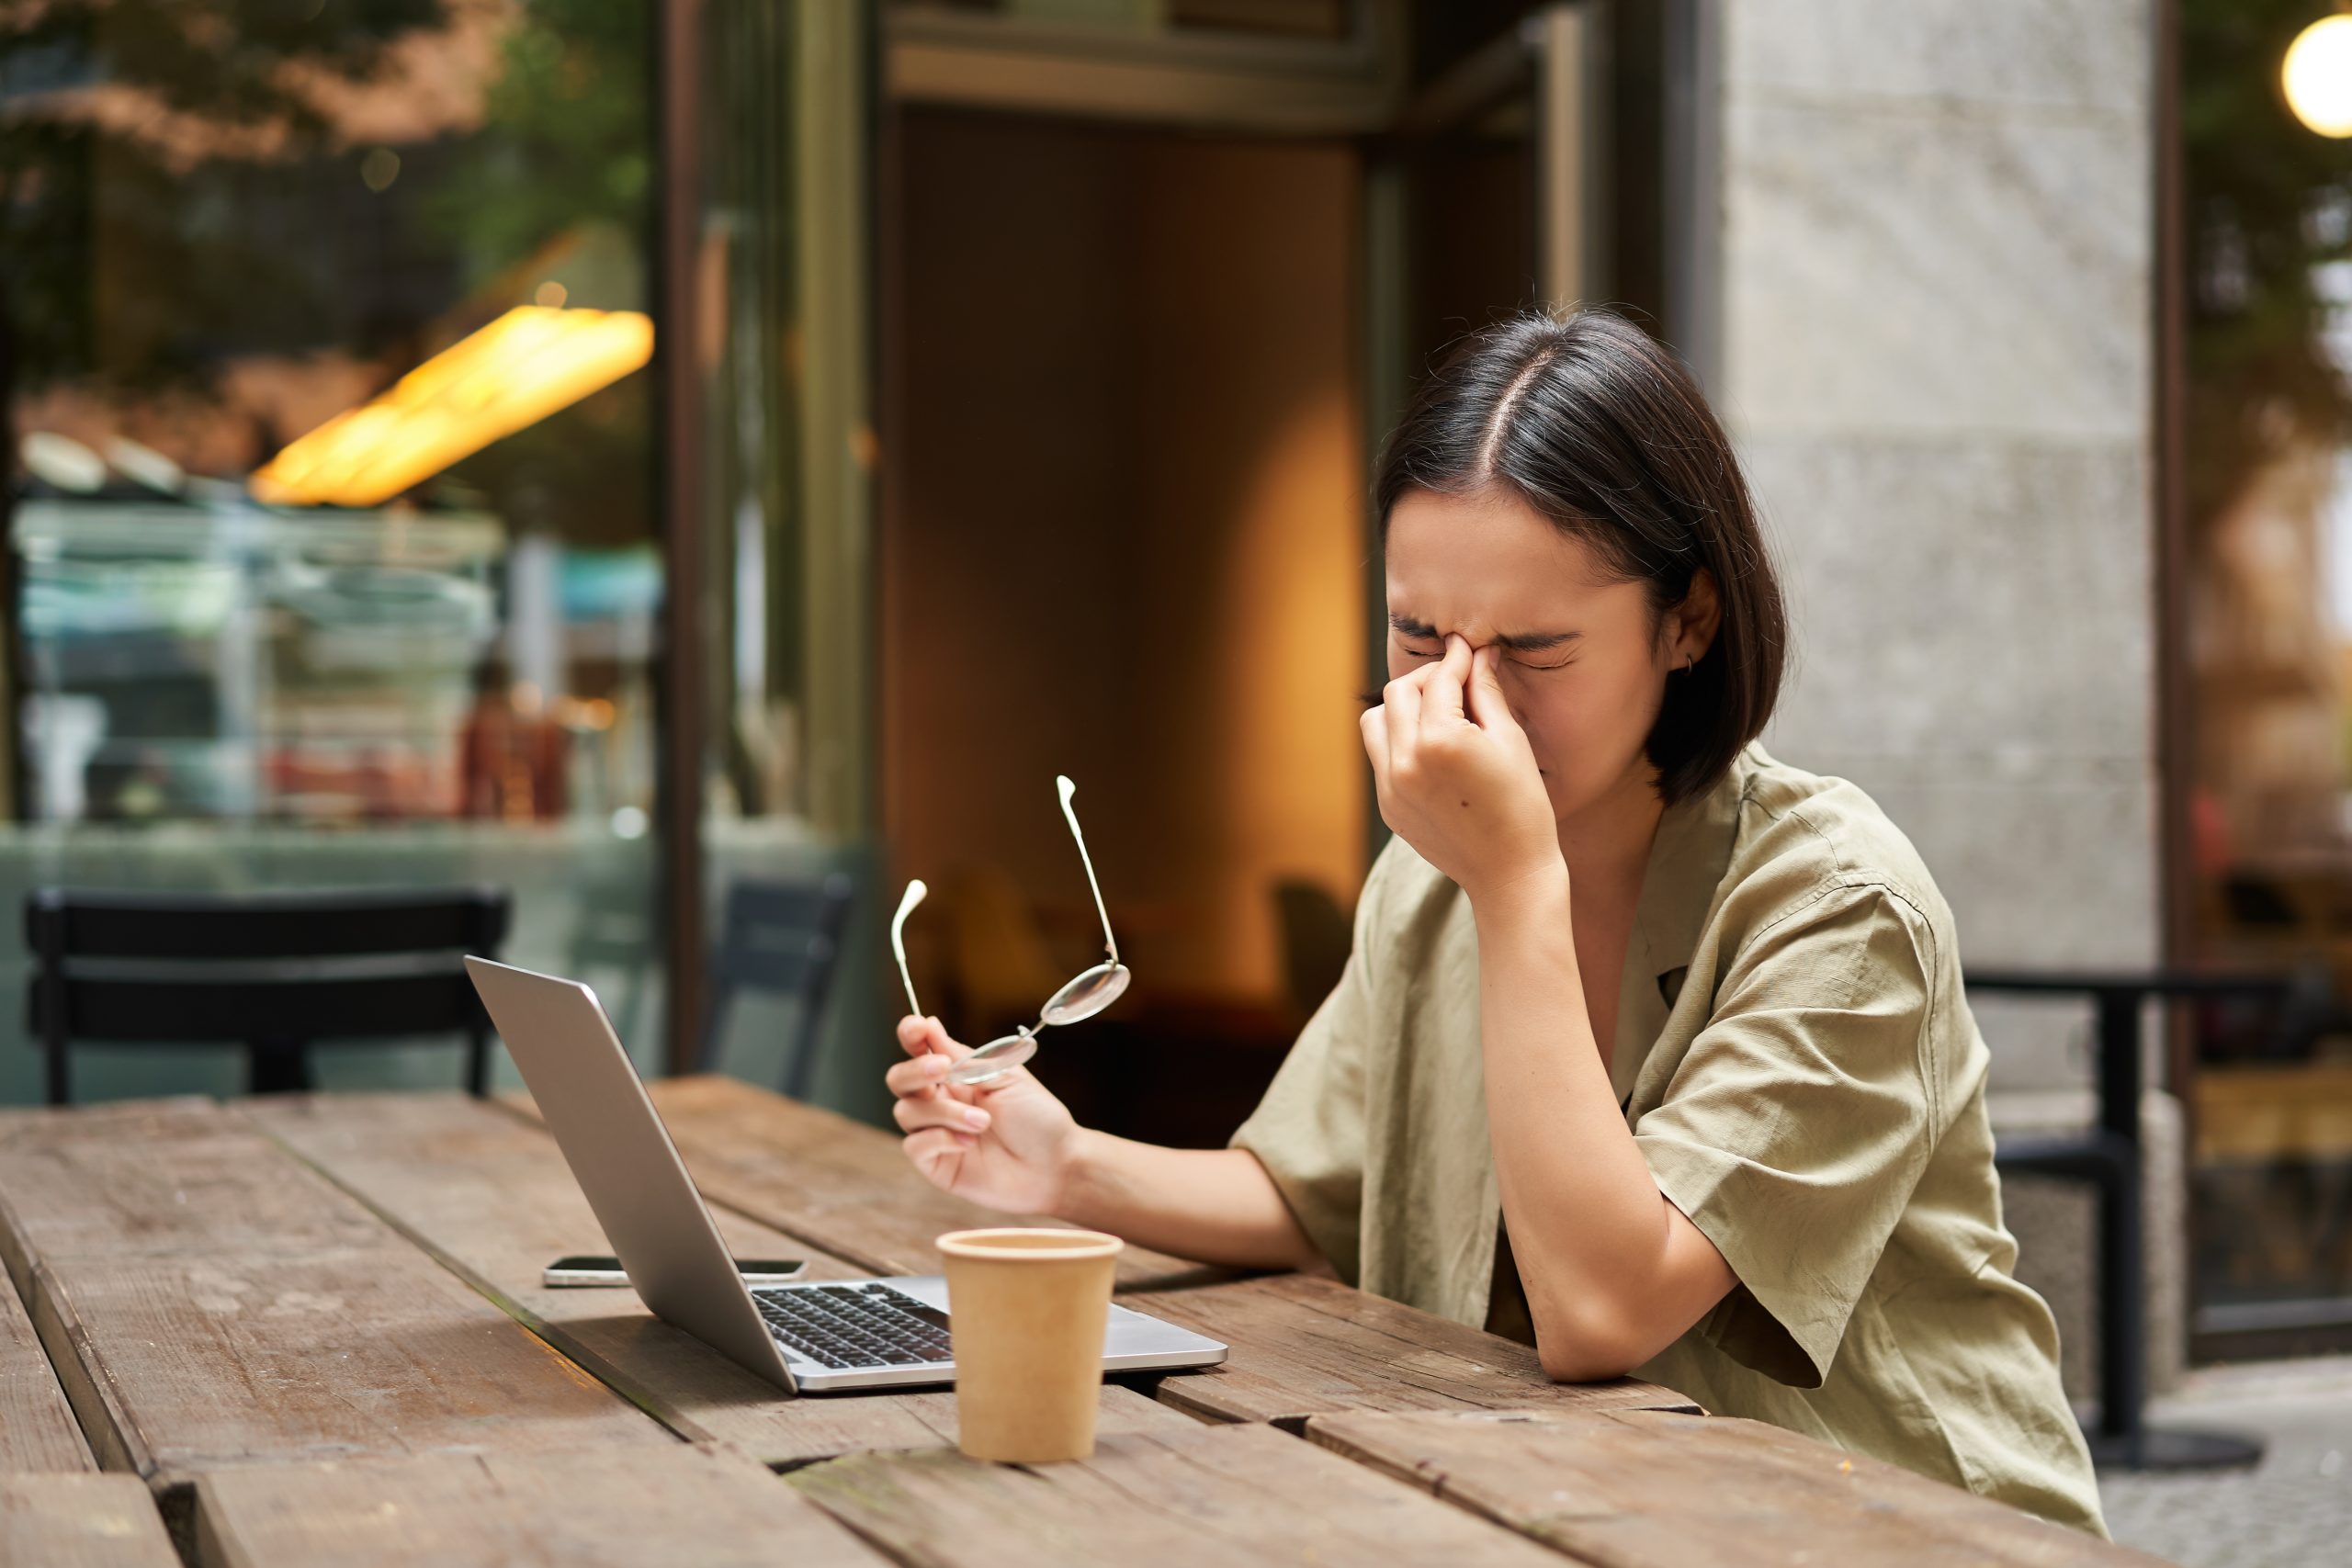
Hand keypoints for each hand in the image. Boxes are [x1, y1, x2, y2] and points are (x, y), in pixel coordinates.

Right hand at [886, 1014, 1081, 1213]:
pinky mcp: (936, 1164)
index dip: (910, 1035)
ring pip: (906, 1112)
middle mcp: (941, 1101)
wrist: (1056, 1164)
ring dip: (945, 1112)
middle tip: (943, 1070)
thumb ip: (963, 1058)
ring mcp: (935, 1132)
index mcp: (956, 1075)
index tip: (917, 1029)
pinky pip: (914, 1146)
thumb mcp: (1004, 1077)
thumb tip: (929, 1025)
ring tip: (982, 1122)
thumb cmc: (1037, 1119)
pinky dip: (940, 1139)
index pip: (919, 1049)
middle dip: (915, 1071)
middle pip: (898, 1079)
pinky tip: (969, 1143)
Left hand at [1361, 634, 1563, 906]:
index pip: (1438, 680)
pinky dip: (1398, 740)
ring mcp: (1390, 787)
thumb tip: (1479, 654)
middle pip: (1399, 693)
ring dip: (1402, 708)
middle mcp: (1405, 761)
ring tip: (1437, 713)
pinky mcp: (1387, 806)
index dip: (1456, 658)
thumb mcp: (1511, 741)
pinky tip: (1432, 747)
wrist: (1509, 874)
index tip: (1466, 646)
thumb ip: (1486, 692)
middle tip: (1456, 680)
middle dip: (1427, 679)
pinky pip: (1380, 756)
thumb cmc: (1523, 806)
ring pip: (1375, 721)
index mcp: (1439, 741)